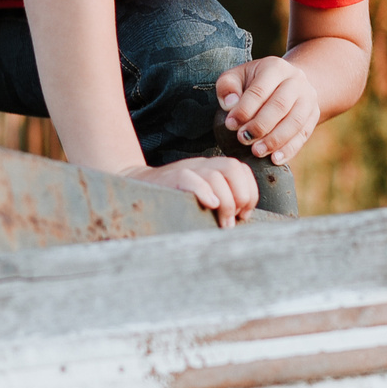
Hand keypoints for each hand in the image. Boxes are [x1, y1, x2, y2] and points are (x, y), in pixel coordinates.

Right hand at [130, 155, 258, 227]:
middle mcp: (201, 165)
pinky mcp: (170, 177)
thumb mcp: (199, 196)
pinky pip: (190, 178)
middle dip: (241, 196)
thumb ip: (220, 202)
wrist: (136, 185)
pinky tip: (210, 205)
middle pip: (233, 168)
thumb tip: (240, 221)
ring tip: (223, 222)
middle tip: (233, 220)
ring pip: (216, 174)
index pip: (242, 170)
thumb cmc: (172, 197)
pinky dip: (204, 191)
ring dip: (226, 201)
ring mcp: (186, 169)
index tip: (244, 213)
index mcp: (212, 168)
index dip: (250, 192)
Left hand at [216, 56, 319, 164]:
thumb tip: (229, 104)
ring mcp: (308, 98)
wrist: (287, 82)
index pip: (259, 90)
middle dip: (260, 126)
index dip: (244, 109)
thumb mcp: (237, 77)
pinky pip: (304, 134)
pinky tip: (275, 160)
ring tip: (256, 152)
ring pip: (295, 122)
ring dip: (274, 140)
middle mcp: (296, 80)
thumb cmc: (254, 82)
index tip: (230, 124)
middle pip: (280, 106)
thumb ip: (227, 87)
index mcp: (275, 68)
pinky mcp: (314, 115)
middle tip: (242, 139)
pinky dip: (289, 149)